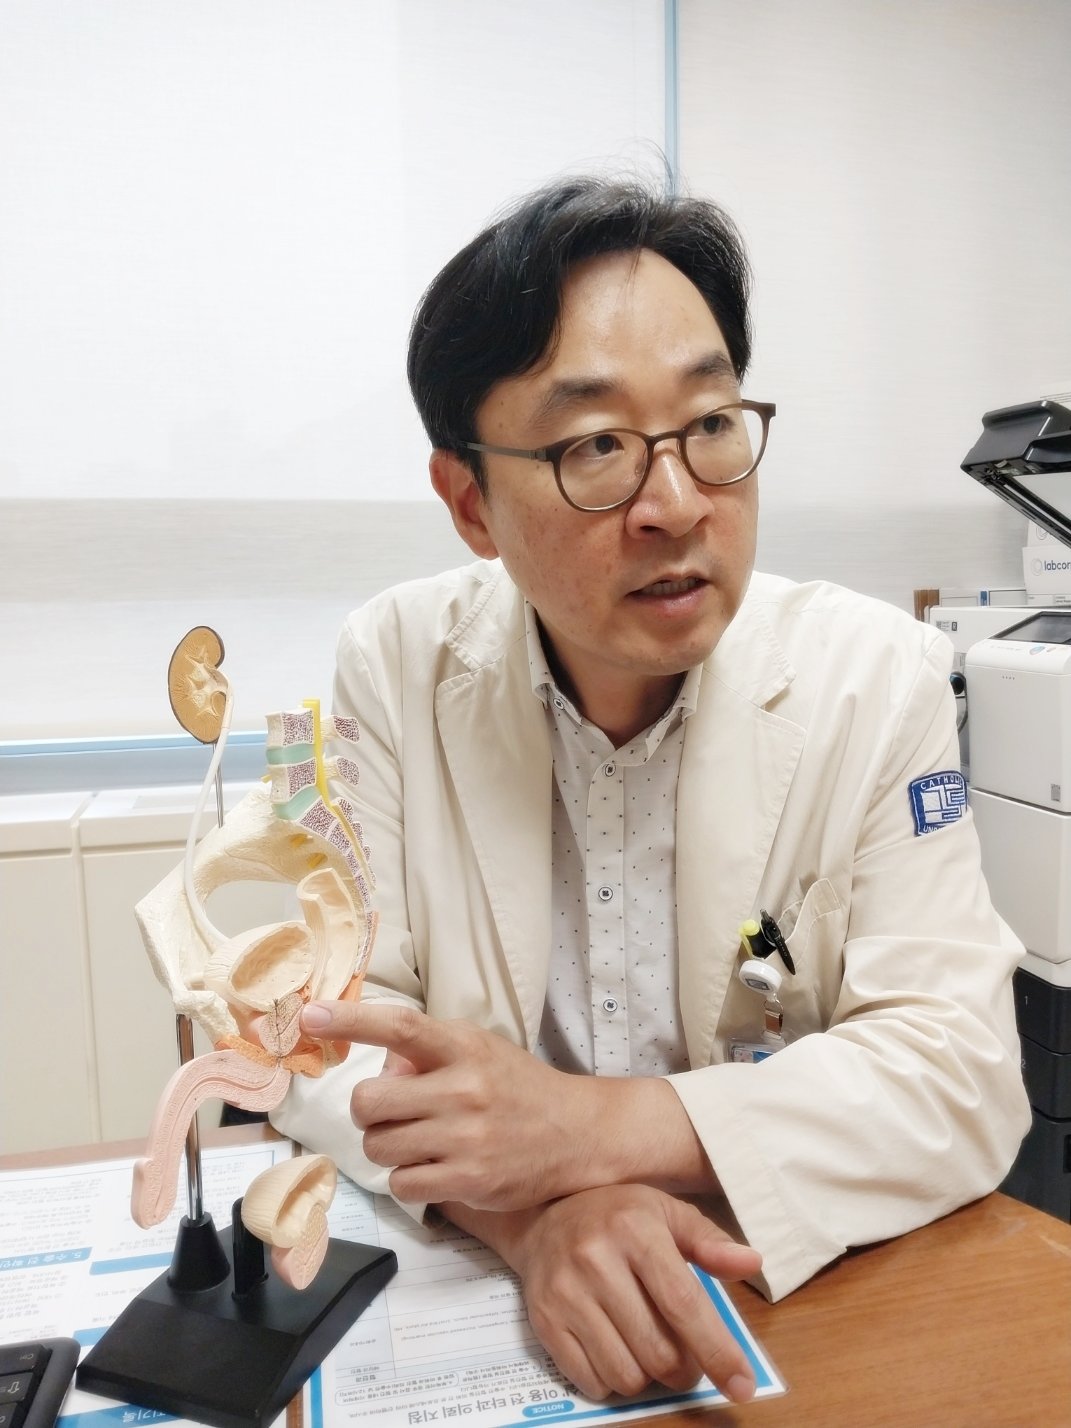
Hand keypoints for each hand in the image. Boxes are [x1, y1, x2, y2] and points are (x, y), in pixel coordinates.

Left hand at [300, 1000, 595, 1208]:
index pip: (400, 1026)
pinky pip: (402, 1184)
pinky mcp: (470, 1181)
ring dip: (386, 1146)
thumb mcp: (479, 1051)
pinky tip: (432, 1168)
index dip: (351, 1020)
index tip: (311, 1014)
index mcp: (464, 1047)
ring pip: (379, 1146)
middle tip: (388, 1111)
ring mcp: (467, 1138)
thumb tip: (379, 1062)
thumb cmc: (518, 1088)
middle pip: (369, 1100)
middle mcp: (464, 1088)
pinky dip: (407, 1178)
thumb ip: (428, 1052)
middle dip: (367, 1109)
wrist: (578, 1133)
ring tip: (417, 1141)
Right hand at [452, 1186, 761, 1403]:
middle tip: (686, 1358)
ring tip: (647, 1349)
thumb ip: (709, 1241)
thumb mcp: (666, 1212)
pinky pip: (592, 1383)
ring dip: (648, 1377)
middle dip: (684, 1369)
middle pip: (658, 1351)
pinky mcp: (543, 1322)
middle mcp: (596, 1260)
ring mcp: (565, 1294)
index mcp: (634, 1229)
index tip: (742, 1385)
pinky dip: (613, 1381)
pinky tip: (615, 1349)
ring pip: (626, 1374)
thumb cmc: (616, 1215)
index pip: (683, 1303)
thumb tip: (752, 1262)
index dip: (717, 1350)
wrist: (541, 1217)